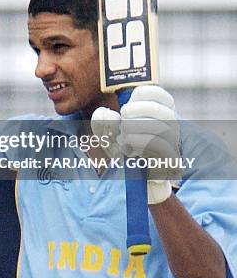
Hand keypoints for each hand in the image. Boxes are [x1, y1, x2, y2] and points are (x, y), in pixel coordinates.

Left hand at [91, 86, 180, 203]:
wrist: (134, 183)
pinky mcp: (171, 162)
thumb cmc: (123, 152)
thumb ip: (102, 121)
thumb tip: (108, 114)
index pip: (159, 94)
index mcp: (159, 113)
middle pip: (162, 110)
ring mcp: (174, 144)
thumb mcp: (108, 135)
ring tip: (123, 139)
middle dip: (136, 112)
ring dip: (135, 129)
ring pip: (161, 128)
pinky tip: (128, 149)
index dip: (140, 96)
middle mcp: (171, 127)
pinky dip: (139, 143)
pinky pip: (160, 146)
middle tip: (123, 122)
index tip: (126, 108)